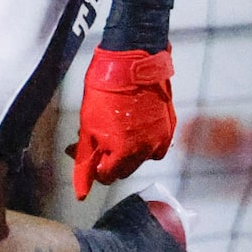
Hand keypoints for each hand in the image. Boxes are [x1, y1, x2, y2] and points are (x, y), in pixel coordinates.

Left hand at [69, 46, 175, 198]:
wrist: (131, 59)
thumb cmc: (105, 88)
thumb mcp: (87, 126)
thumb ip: (85, 160)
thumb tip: (81, 192)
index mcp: (123, 152)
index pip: (107, 176)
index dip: (94, 165)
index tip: (88, 150)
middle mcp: (146, 150)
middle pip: (125, 169)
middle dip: (109, 158)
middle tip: (98, 137)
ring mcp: (161, 138)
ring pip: (140, 157)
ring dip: (127, 149)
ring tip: (115, 126)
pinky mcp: (169, 126)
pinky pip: (156, 145)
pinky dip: (144, 140)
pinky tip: (134, 125)